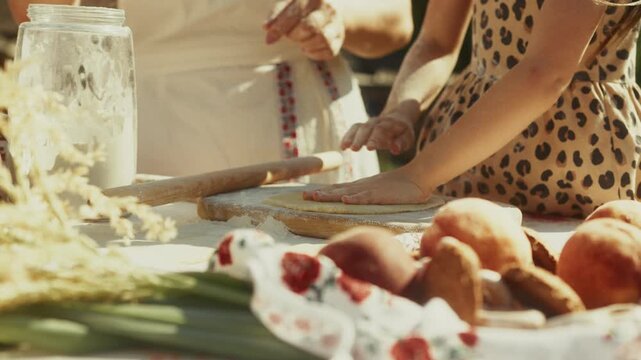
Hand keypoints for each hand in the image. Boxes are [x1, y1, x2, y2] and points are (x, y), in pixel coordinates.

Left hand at [264, 0, 344, 60]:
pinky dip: (313, 53)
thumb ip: (277, 15)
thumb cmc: (305, 8)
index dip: (280, 28)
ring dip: (304, 44)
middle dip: (294, 35)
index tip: (269, 40)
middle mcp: (328, 8)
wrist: (333, 11)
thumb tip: (266, 28)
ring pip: (319, 39)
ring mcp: (337, 24)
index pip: (295, 12)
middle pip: (307, 26)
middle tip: (291, 35)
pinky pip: (326, 52)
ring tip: (301, 40)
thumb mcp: (291, 5)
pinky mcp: (340, 40)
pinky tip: (309, 47)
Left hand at [302, 165, 431, 204]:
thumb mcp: (379, 192)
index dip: (323, 192)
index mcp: (362, 187)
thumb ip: (367, 197)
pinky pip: (366, 197)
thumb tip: (354, 202)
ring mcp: (371, 190)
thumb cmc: (400, 187)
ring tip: (316, 197)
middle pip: (338, 190)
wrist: (417, 177)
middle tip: (303, 195)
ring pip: (347, 193)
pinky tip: (345, 199)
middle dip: (321, 193)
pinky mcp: (381, 195)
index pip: (339, 189)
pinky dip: (355, 198)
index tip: (307, 195)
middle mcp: (363, 187)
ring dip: (331, 195)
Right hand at [341, 110, 415, 154]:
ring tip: (344, 147)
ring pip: (358, 127)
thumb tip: (395, 150)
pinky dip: (347, 137)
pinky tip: (342, 147)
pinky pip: (353, 129)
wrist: (398, 117)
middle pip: (367, 128)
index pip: (381, 130)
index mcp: (390, 124)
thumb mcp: (407, 138)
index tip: (370, 148)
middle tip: (354, 149)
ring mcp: (369, 123)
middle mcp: (378, 122)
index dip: (375, 139)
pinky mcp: (362, 127)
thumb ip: (402, 143)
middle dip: (360, 138)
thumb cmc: (403, 132)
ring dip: (351, 137)